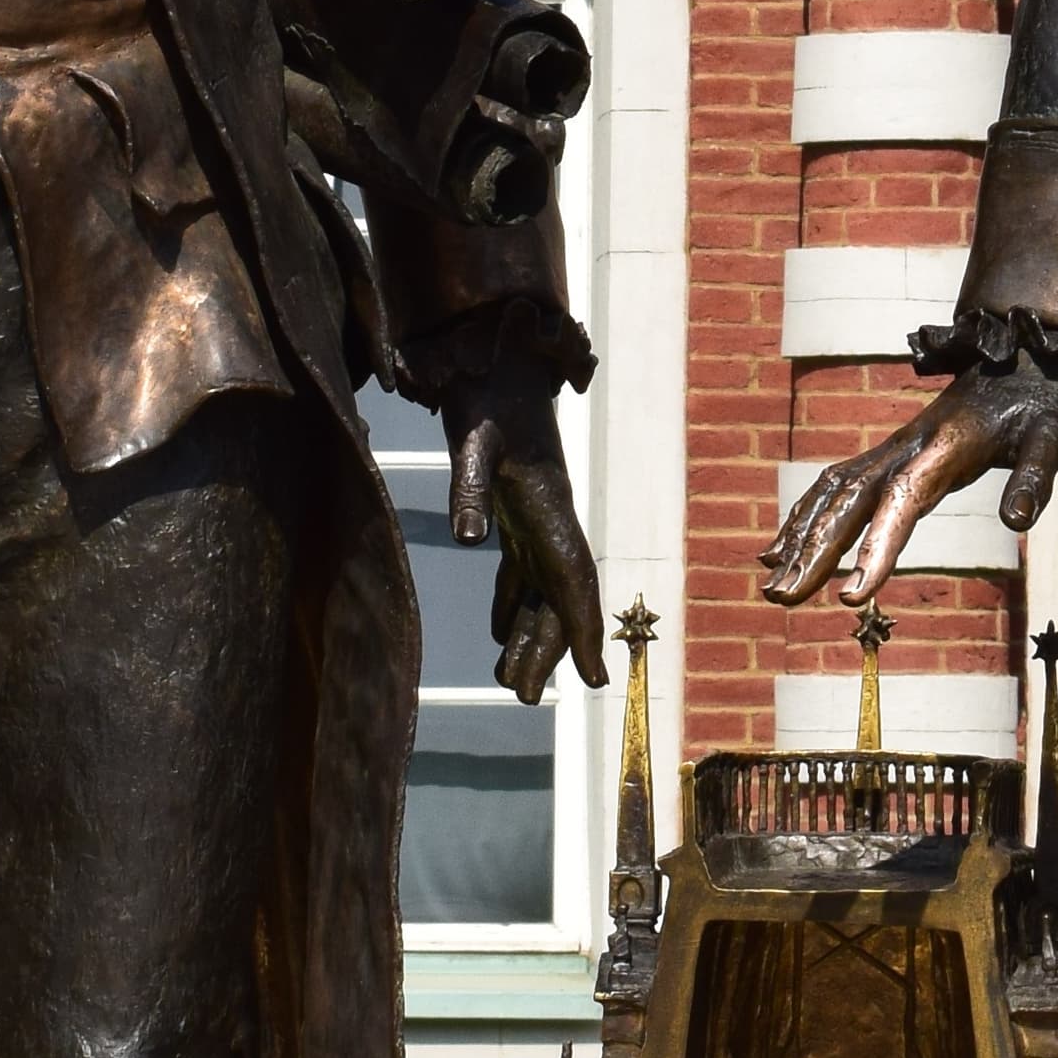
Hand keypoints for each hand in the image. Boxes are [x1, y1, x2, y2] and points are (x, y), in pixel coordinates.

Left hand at [446, 354, 605, 705]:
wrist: (492, 360)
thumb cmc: (484, 400)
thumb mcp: (472, 440)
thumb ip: (470, 486)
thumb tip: (465, 535)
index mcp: (550, 510)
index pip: (574, 581)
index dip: (583, 630)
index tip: (593, 678)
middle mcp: (553, 520)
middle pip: (558, 597)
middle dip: (549, 648)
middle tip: (524, 698)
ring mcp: (538, 518)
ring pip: (541, 589)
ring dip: (528, 634)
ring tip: (510, 683)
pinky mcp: (519, 512)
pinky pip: (523, 571)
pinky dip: (512, 605)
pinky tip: (496, 634)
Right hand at [762, 362, 1057, 617]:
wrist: (1026, 362)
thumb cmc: (1043, 405)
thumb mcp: (1052, 439)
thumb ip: (1034, 478)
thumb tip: (1018, 520)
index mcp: (945, 447)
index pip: (902, 500)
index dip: (875, 546)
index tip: (853, 594)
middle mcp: (906, 448)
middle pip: (849, 501)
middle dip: (813, 551)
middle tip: (781, 599)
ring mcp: (892, 451)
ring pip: (831, 495)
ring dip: (799, 539)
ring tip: (770, 586)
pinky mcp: (889, 456)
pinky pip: (834, 487)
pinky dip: (804, 518)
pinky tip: (779, 549)